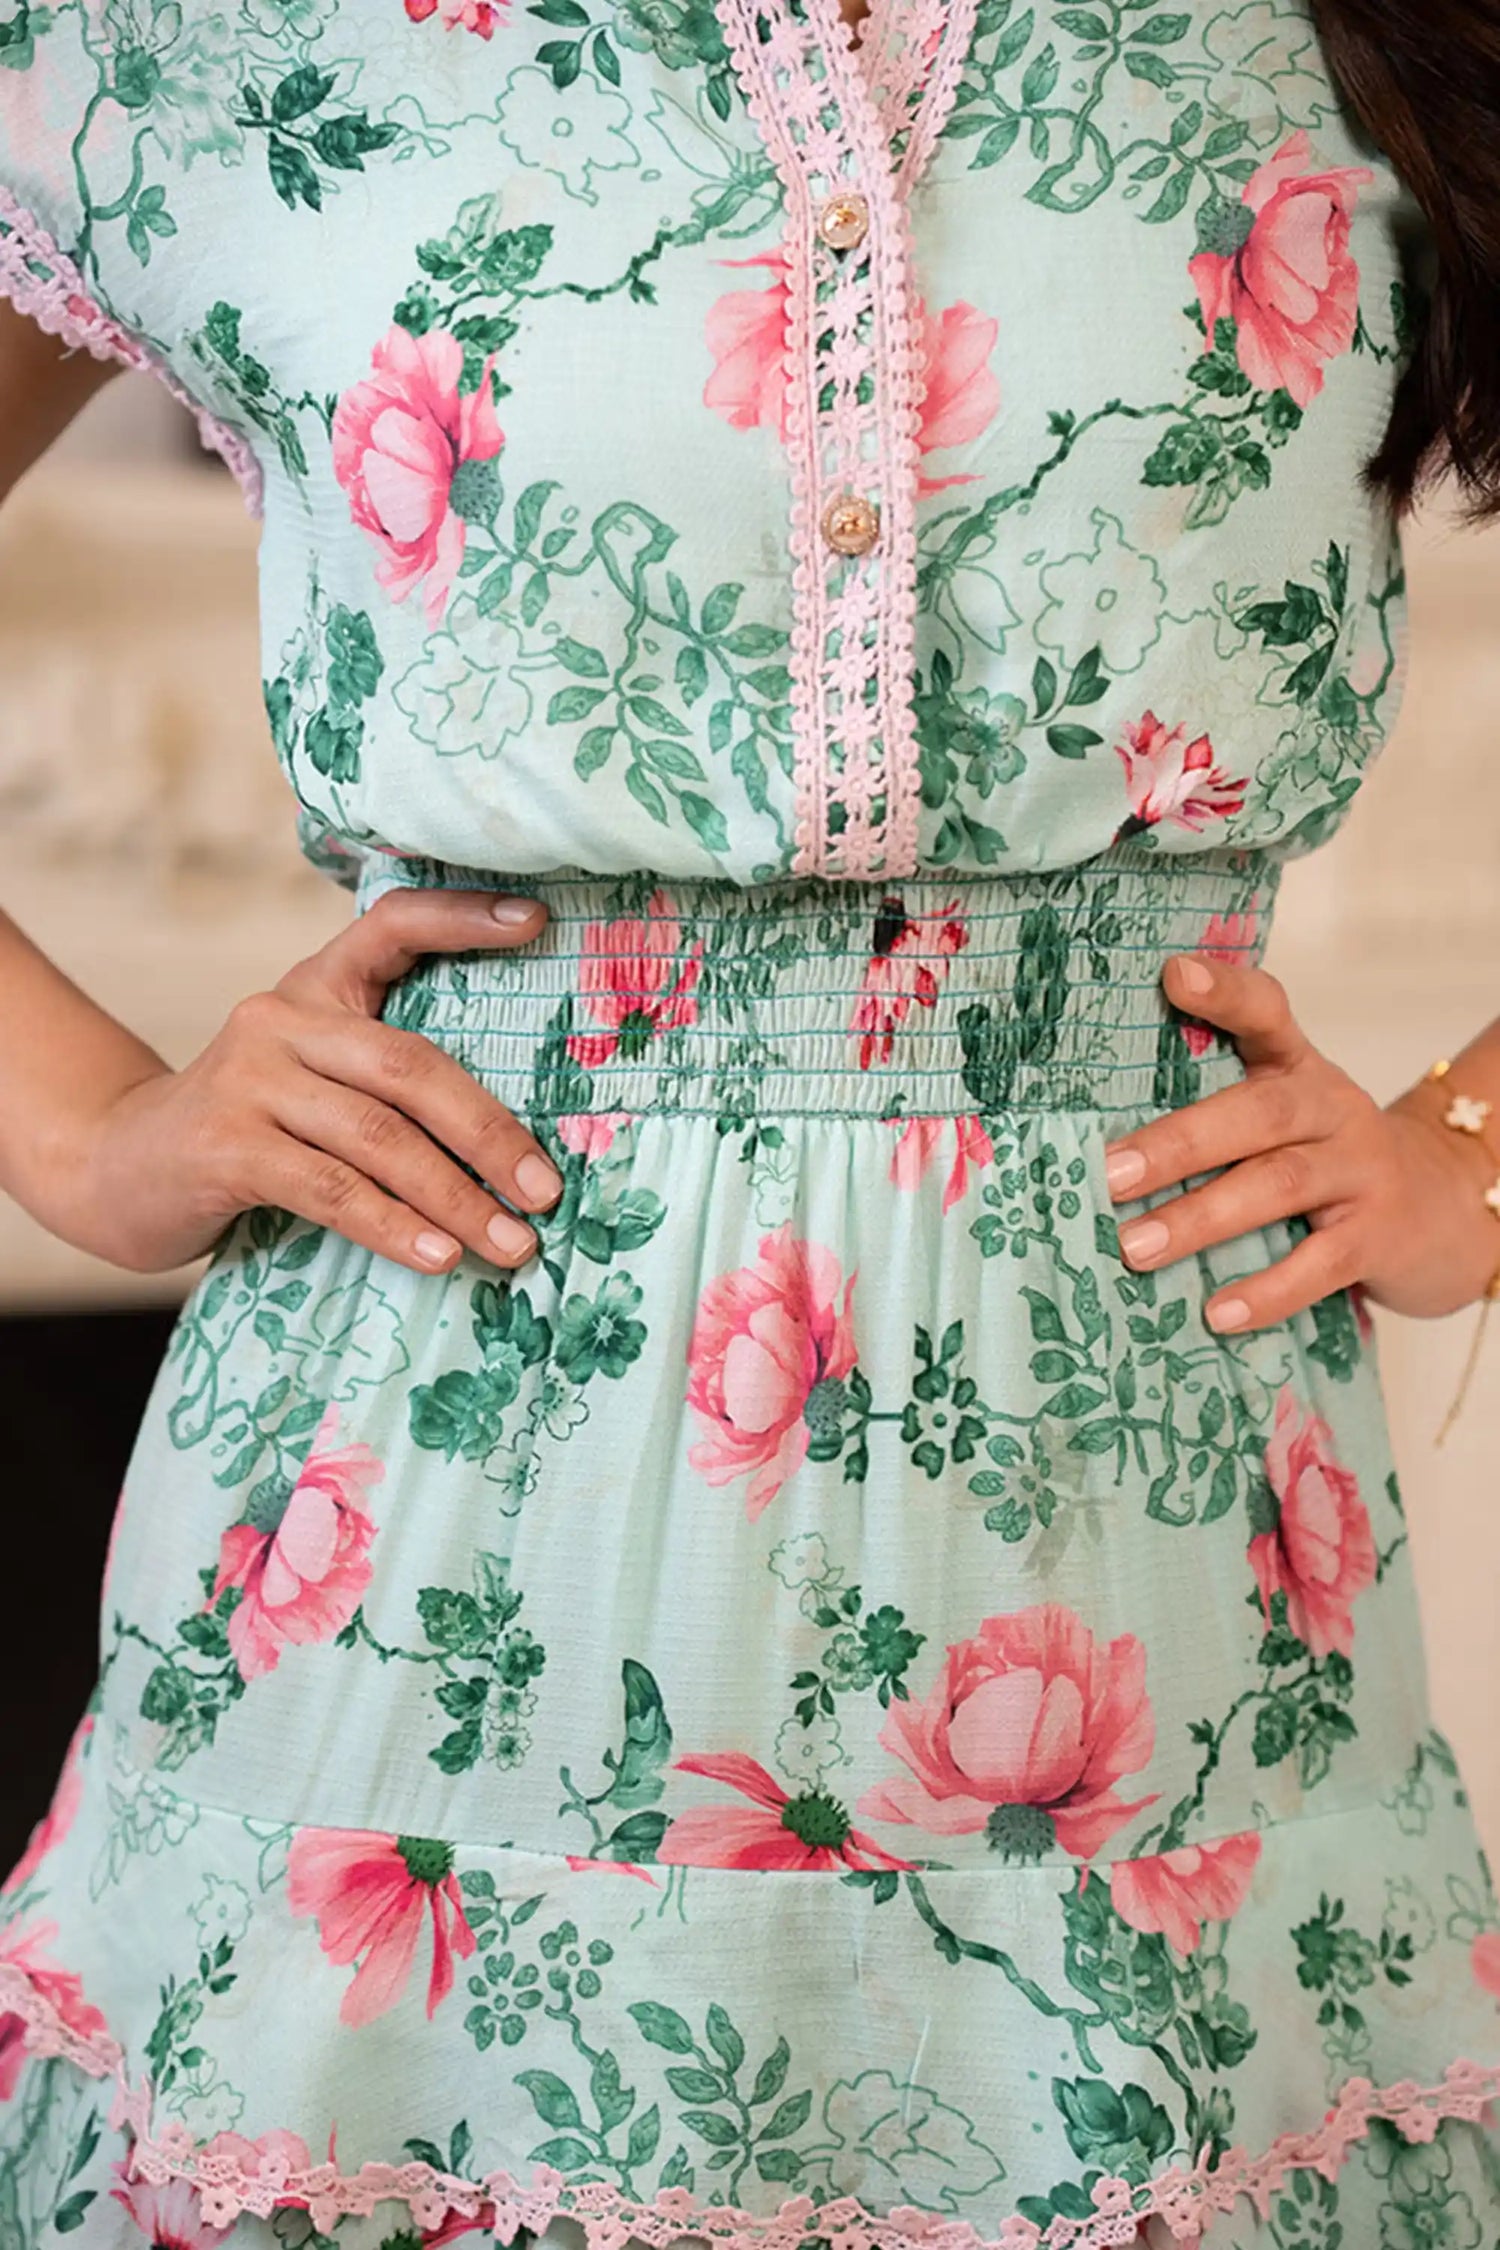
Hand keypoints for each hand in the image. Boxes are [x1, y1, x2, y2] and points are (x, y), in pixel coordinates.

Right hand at [66, 889, 560, 1276]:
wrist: (118, 1169)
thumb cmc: (249, 1129)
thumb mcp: (313, 1080)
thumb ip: (385, 1080)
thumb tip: (517, 1144)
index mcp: (315, 989)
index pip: (390, 926)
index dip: (462, 917)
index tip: (539, 920)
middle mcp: (281, 1020)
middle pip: (410, 1067)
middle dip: (491, 1134)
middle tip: (547, 1191)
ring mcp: (249, 1080)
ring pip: (379, 1137)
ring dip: (457, 1198)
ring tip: (512, 1243)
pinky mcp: (226, 1145)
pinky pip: (332, 1189)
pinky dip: (394, 1227)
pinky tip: (440, 1257)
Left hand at [1103, 953, 1497, 1333]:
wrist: (1438, 1209)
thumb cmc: (1322, 1158)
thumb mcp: (1279, 1115)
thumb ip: (1209, 1109)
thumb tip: (1090, 1148)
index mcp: (1296, 1066)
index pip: (1267, 1011)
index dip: (1225, 992)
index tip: (1173, 976)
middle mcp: (1332, 1106)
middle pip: (1258, 1112)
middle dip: (1179, 1142)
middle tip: (1110, 1173)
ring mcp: (1361, 1169)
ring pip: (1280, 1185)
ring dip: (1202, 1218)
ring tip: (1136, 1248)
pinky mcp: (1378, 1236)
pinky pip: (1319, 1263)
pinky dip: (1266, 1292)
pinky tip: (1215, 1313)